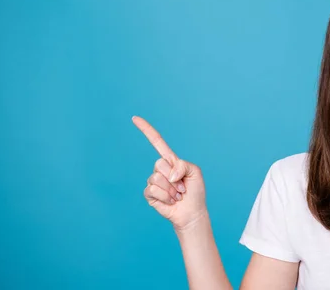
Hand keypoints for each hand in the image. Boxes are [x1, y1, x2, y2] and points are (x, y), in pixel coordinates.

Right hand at [133, 116, 206, 230]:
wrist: (192, 212)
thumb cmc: (195, 191)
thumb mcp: (195, 172)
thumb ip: (183, 165)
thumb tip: (168, 174)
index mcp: (171, 161)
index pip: (157, 142)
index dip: (146, 130)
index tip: (134, 118)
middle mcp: (161, 169)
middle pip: (160, 163)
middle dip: (174, 177)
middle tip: (182, 187)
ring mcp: (154, 181)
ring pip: (156, 178)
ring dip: (171, 189)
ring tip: (177, 195)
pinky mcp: (149, 194)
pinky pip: (152, 189)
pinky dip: (165, 197)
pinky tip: (171, 201)